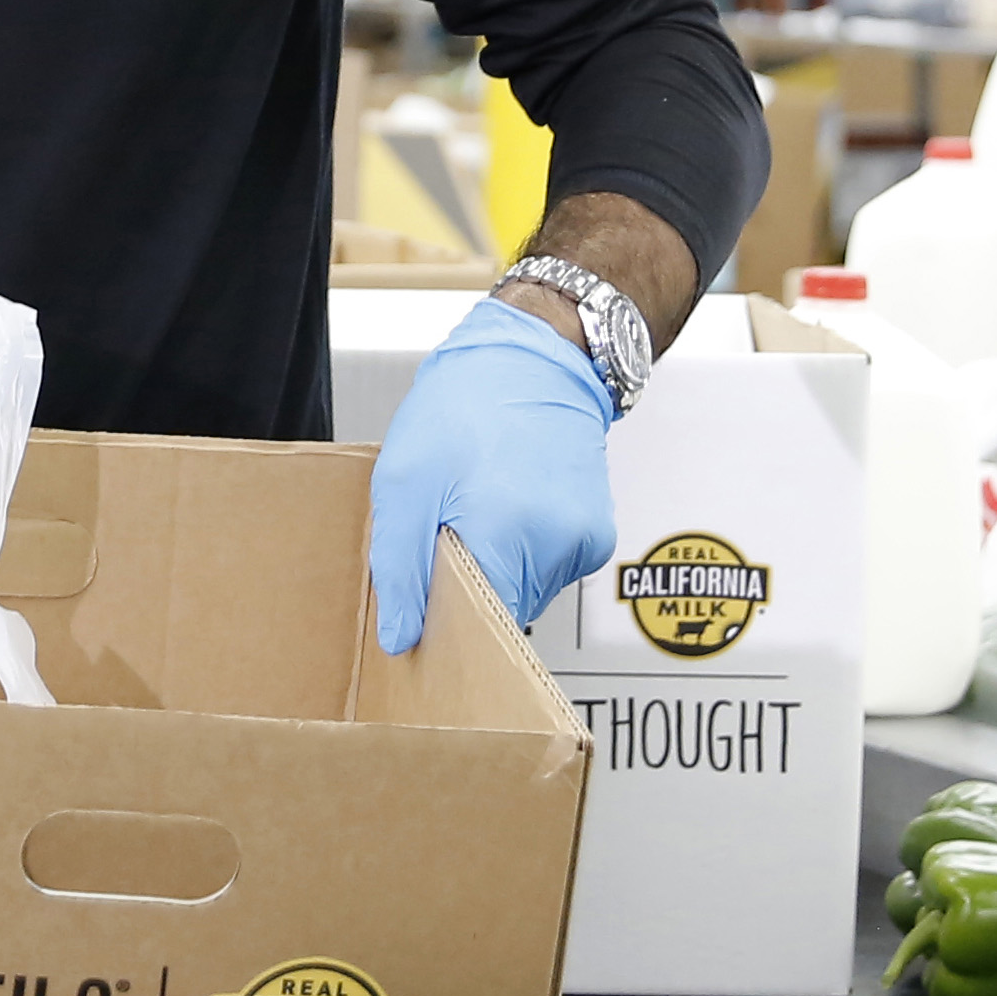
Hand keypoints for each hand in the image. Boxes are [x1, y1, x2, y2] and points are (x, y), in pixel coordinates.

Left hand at [367, 295, 616, 653]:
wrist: (534, 357)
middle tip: (447, 529)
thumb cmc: (464, 406)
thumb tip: (402, 638)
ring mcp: (584, 541)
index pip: (478, 629)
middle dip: (468, 584)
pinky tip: (510, 503)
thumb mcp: (404, 482)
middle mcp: (557, 545)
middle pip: (503, 610)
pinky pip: (550, 568)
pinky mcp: (597, 534)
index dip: (446, 622)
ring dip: (497, 564)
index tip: (425, 596)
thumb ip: (399, 569)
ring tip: (480, 506)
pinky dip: (525, 549)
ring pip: (526, 590)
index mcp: (506, 535)